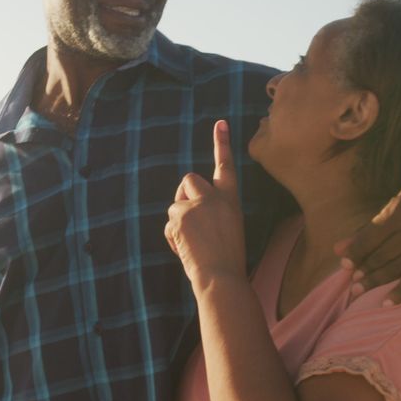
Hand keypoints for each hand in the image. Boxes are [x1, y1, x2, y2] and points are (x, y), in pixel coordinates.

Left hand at [165, 120, 245, 288]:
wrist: (221, 277)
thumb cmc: (228, 260)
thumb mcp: (228, 229)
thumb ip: (212, 213)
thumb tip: (190, 210)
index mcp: (231, 200)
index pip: (226, 166)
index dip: (222, 143)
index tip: (220, 123)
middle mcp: (214, 197)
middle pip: (189, 180)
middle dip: (184, 195)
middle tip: (189, 218)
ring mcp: (195, 205)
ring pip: (175, 205)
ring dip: (179, 221)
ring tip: (193, 243)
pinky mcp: (179, 216)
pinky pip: (169, 223)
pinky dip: (173, 237)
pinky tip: (186, 250)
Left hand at [335, 171, 400, 304]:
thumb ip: (371, 226)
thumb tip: (338, 249)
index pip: (370, 236)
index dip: (355, 253)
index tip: (344, 265)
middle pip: (382, 254)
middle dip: (364, 270)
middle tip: (352, 284)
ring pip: (397, 267)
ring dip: (376, 281)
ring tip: (360, 291)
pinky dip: (400, 292)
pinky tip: (386, 302)